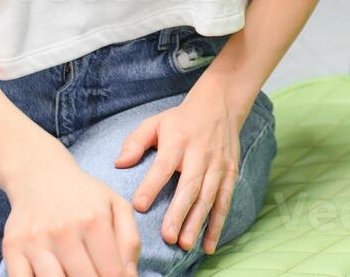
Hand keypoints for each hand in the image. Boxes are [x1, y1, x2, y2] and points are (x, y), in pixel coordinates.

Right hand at [3, 150, 140, 276]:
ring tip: (76, 275)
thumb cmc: (84, 195)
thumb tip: (130, 274)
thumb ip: (130, 240)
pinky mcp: (12, 247)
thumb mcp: (116, 205)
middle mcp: (64, 231)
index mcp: (95, 220)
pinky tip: (55, 276)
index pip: (112, 271)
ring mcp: (35, 241)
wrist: (40, 174)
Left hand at [116, 86, 247, 255]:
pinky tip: (209, 245)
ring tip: (186, 245)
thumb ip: (135, 142)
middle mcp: (200, 154)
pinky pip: (225, 201)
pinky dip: (218, 224)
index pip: (164, 166)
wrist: (220, 105)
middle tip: (168, 237)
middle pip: (189, 186)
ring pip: (208, 197)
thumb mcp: (155, 122)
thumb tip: (119, 164)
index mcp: (178, 142)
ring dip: (198, 222)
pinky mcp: (230, 173)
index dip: (152, 186)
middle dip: (179, 213)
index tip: (139, 206)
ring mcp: (218, 165)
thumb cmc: (181, 120)